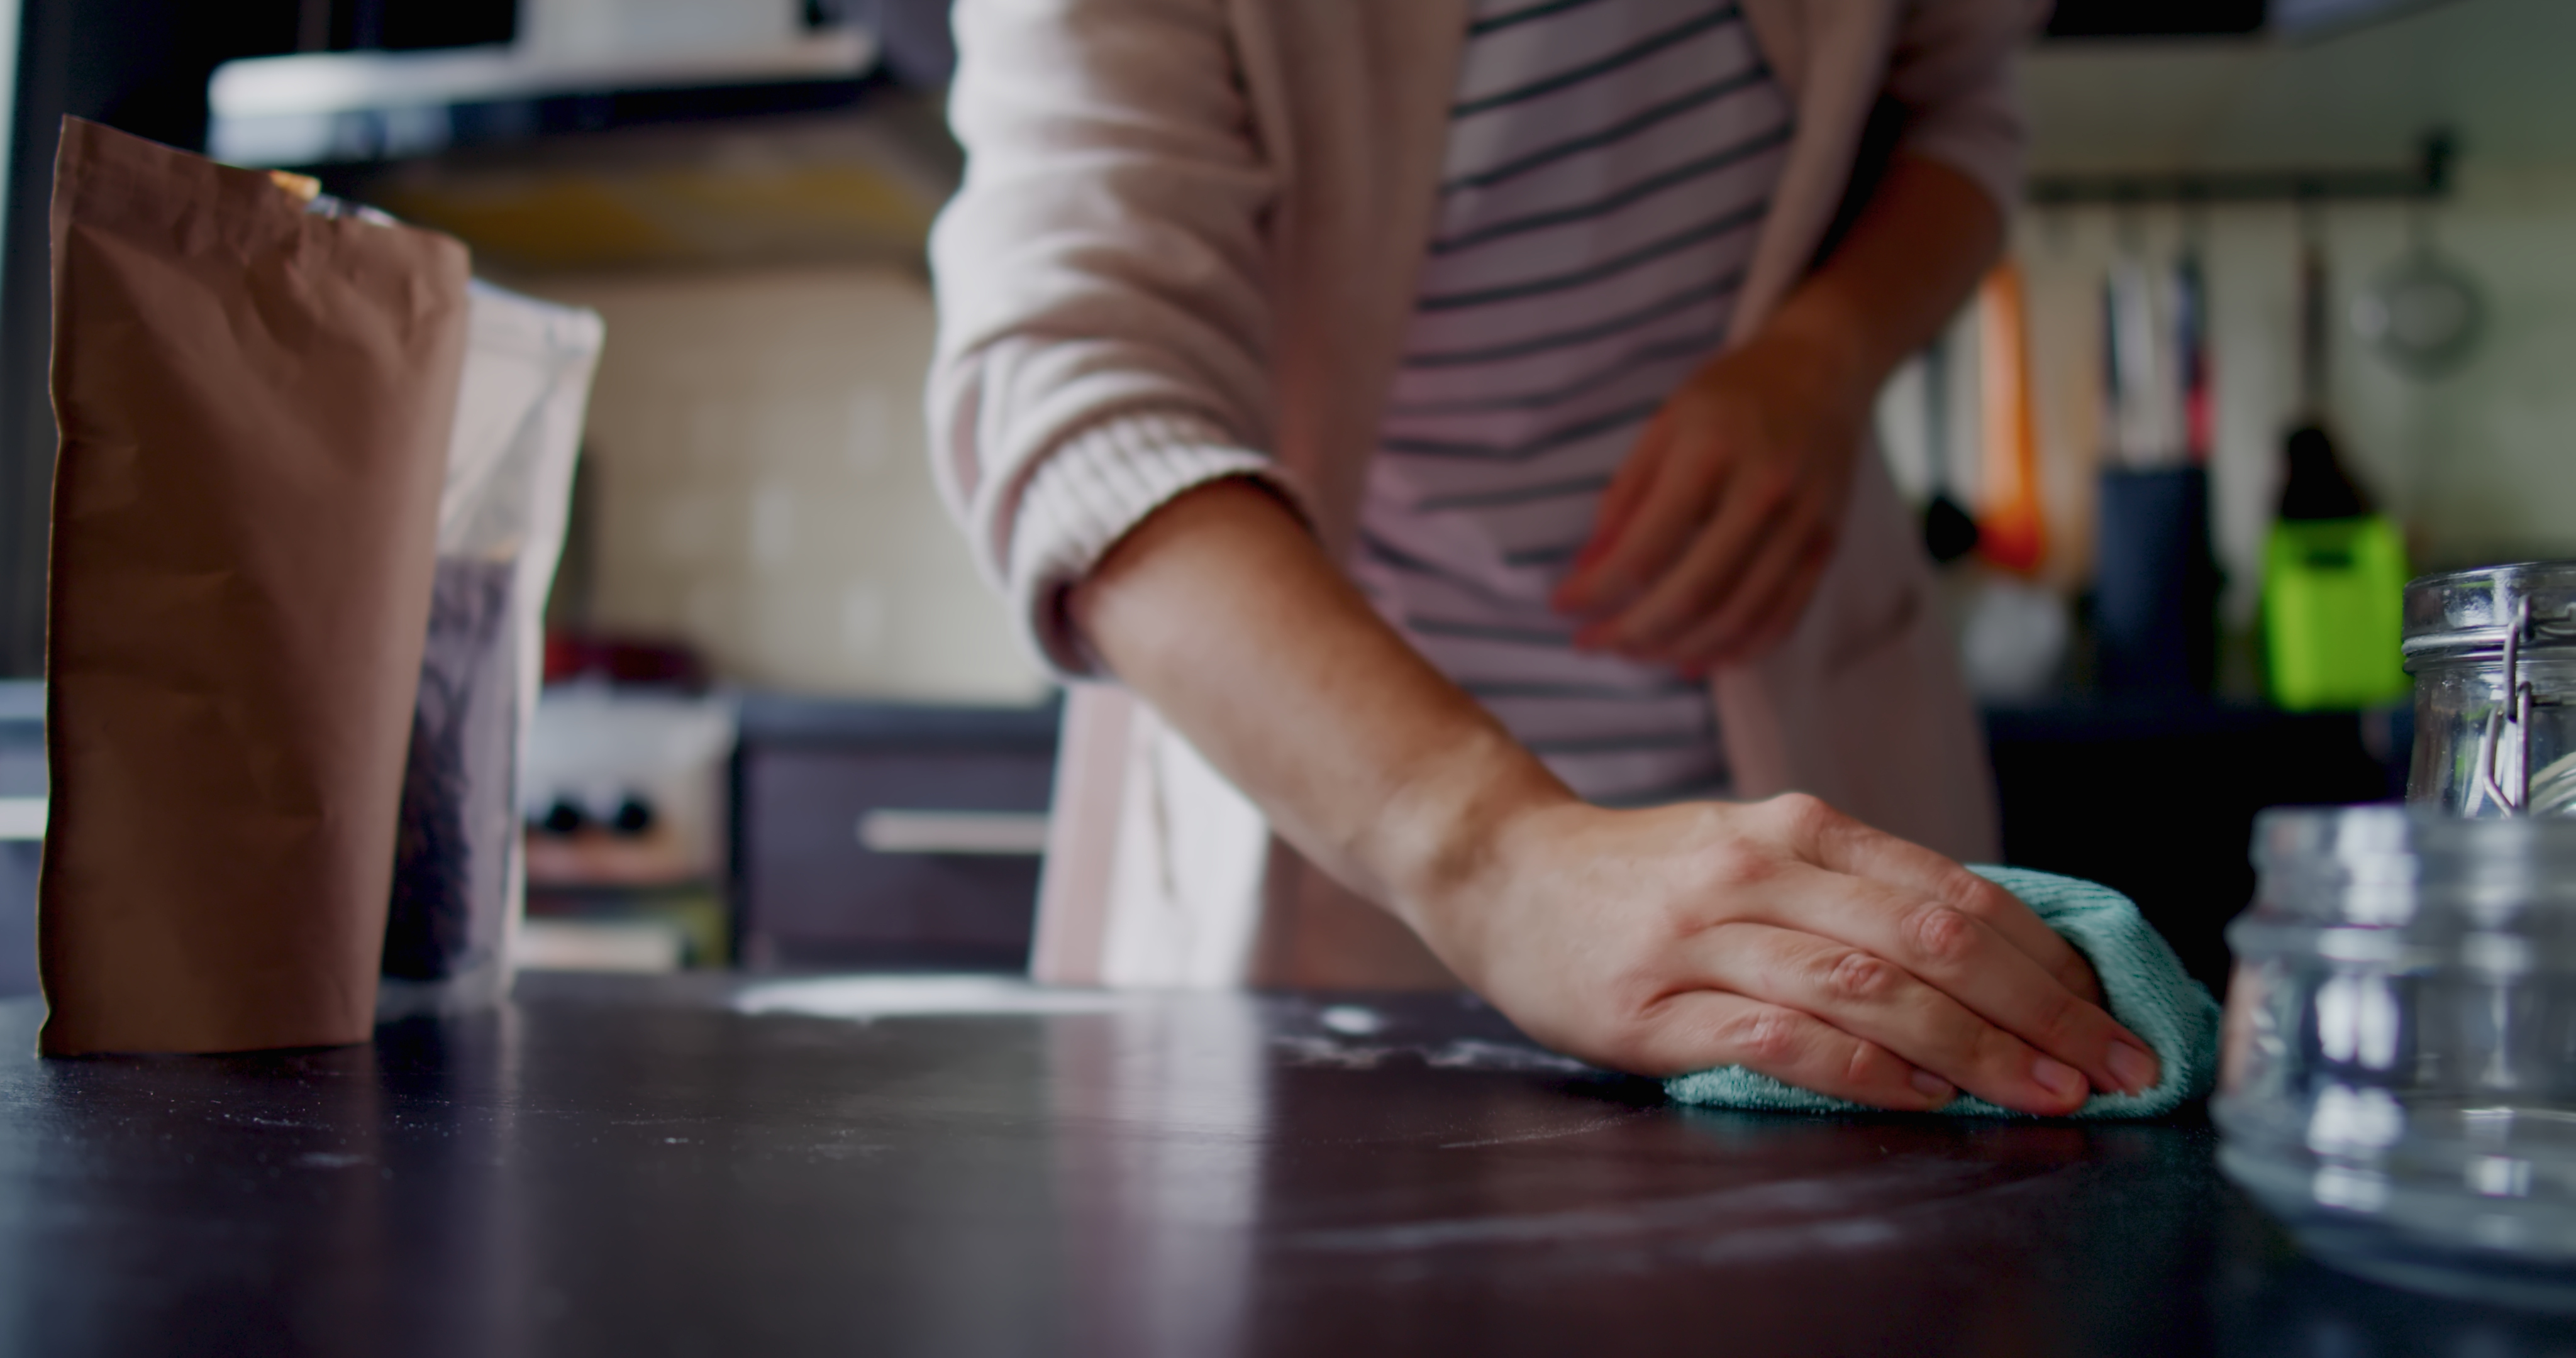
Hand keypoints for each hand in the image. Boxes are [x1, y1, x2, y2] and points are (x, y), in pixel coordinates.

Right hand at [1411, 791, 2160, 1114]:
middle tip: (2114, 1069)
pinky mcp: (1653, 1009)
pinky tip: (1922, 1095)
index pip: (1954, 892)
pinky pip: (1780, 1041)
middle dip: (2041, 1012)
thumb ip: (1859, 895)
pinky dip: (1863, 1070)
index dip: (2047, 958)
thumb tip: (2000, 961)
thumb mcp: (1760, 853)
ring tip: (2046, 1094)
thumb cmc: (1648, 878)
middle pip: (1932, 942)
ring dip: (1975, 1049)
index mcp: (1800, 828)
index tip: (2113, 1014)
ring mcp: (1704, 940)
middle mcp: (1761, 872)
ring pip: (1869, 989)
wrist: (1504, 874)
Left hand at [1550, 323, 1869, 672]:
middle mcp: (1763, 491)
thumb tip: (1587, 572)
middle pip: (1693, 593)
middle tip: (1592, 644)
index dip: (1597, 590)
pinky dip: (1738, 650)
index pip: (1645, 547)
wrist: (1822, 369)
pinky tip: (1698, 658)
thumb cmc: (1730, 395)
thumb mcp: (1663, 425)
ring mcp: (1803, 523)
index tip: (1561, 607)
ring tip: (1636, 654)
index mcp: (1710, 453)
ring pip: (1738, 617)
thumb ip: (1624, 499)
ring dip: (1678, 650)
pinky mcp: (1828, 545)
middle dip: (1632, 633)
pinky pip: (1783, 617)